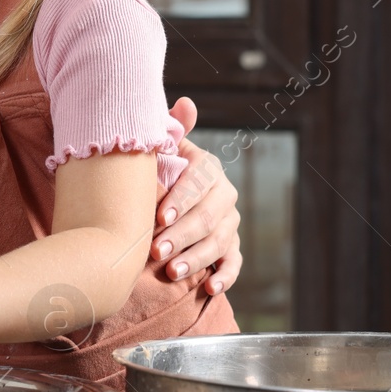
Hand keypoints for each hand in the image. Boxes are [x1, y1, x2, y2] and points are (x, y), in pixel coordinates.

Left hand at [149, 98, 242, 295]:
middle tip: (157, 252)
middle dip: (182, 236)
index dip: (179, 200)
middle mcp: (224, 195)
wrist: (162, 199)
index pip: (199, 183)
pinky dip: (224, 277)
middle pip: (208, 217)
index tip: (158, 217)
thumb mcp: (161, 149)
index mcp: (207, 169)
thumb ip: (171, 128)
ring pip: (218, 243)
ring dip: (196, 259)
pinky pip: (233, 264)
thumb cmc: (157, 171)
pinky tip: (210, 288)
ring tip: (172, 273)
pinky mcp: (230, 248)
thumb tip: (185, 103)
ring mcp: (229, 223)